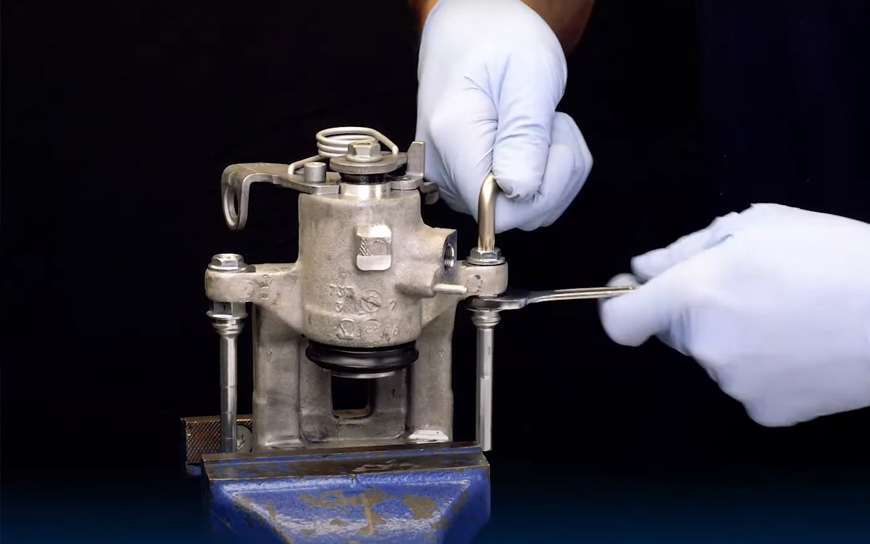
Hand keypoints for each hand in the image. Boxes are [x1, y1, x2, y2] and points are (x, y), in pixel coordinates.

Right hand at [415, 0, 592, 232]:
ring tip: (544, 126)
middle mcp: (443, 166)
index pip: (499, 211)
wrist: (472, 25)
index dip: (541, 191)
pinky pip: (513, 200)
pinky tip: (536, 139)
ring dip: (552, 176)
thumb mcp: (529, 74)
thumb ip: (525, 135)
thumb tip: (519, 191)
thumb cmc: (498, 38)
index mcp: (453, 138)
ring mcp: (451, 176)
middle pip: (511, 215)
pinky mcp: (464, 180)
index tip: (553, 143)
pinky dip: (541, 175)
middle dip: (554, 178)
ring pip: (518, 211)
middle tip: (554, 125)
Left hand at [600, 204, 869, 426]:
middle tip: (750, 288)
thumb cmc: (835, 255)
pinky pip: (746, 385)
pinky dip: (763, 368)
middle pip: (673, 334)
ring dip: (733, 338)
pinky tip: (802, 347)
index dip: (620, 307)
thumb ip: (685, 249)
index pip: (620, 321)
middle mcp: (706, 346)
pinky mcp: (767, 413)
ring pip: (714, 358)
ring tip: (790, 315)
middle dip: (694, 312)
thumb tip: (642, 268)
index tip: (634, 295)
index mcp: (695, 294)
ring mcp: (736, 385)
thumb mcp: (757, 225)